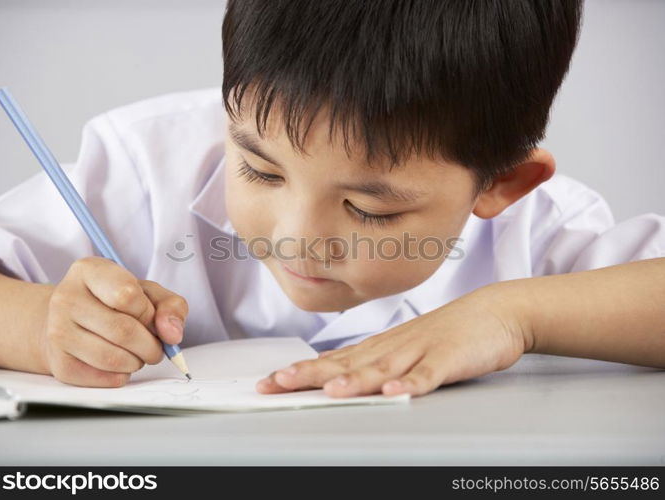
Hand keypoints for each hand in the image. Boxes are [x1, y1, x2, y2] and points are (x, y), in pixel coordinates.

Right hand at [38, 256, 188, 386]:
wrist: (72, 321)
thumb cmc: (114, 302)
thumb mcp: (147, 292)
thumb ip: (170, 305)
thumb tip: (172, 334)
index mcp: (89, 271)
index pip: (127, 295)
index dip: (148, 313)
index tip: (150, 318)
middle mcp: (66, 298)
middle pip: (123, 331)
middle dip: (151, 345)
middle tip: (155, 346)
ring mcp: (57, 332)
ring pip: (113, 358)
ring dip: (138, 361)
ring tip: (137, 354)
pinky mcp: (60, 363)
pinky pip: (104, 378)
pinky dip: (123, 375)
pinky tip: (120, 363)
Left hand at [256, 285, 530, 396]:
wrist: (493, 311)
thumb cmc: (445, 332)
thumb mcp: (403, 348)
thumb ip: (373, 362)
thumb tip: (337, 376)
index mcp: (380, 347)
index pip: (332, 361)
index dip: (300, 371)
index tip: (270, 382)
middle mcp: (392, 347)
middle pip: (346, 364)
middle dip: (310, 375)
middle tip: (279, 384)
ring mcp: (420, 351)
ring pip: (383, 368)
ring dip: (356, 380)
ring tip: (331, 390)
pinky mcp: (449, 358)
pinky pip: (429, 374)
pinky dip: (412, 383)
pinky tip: (396, 392)